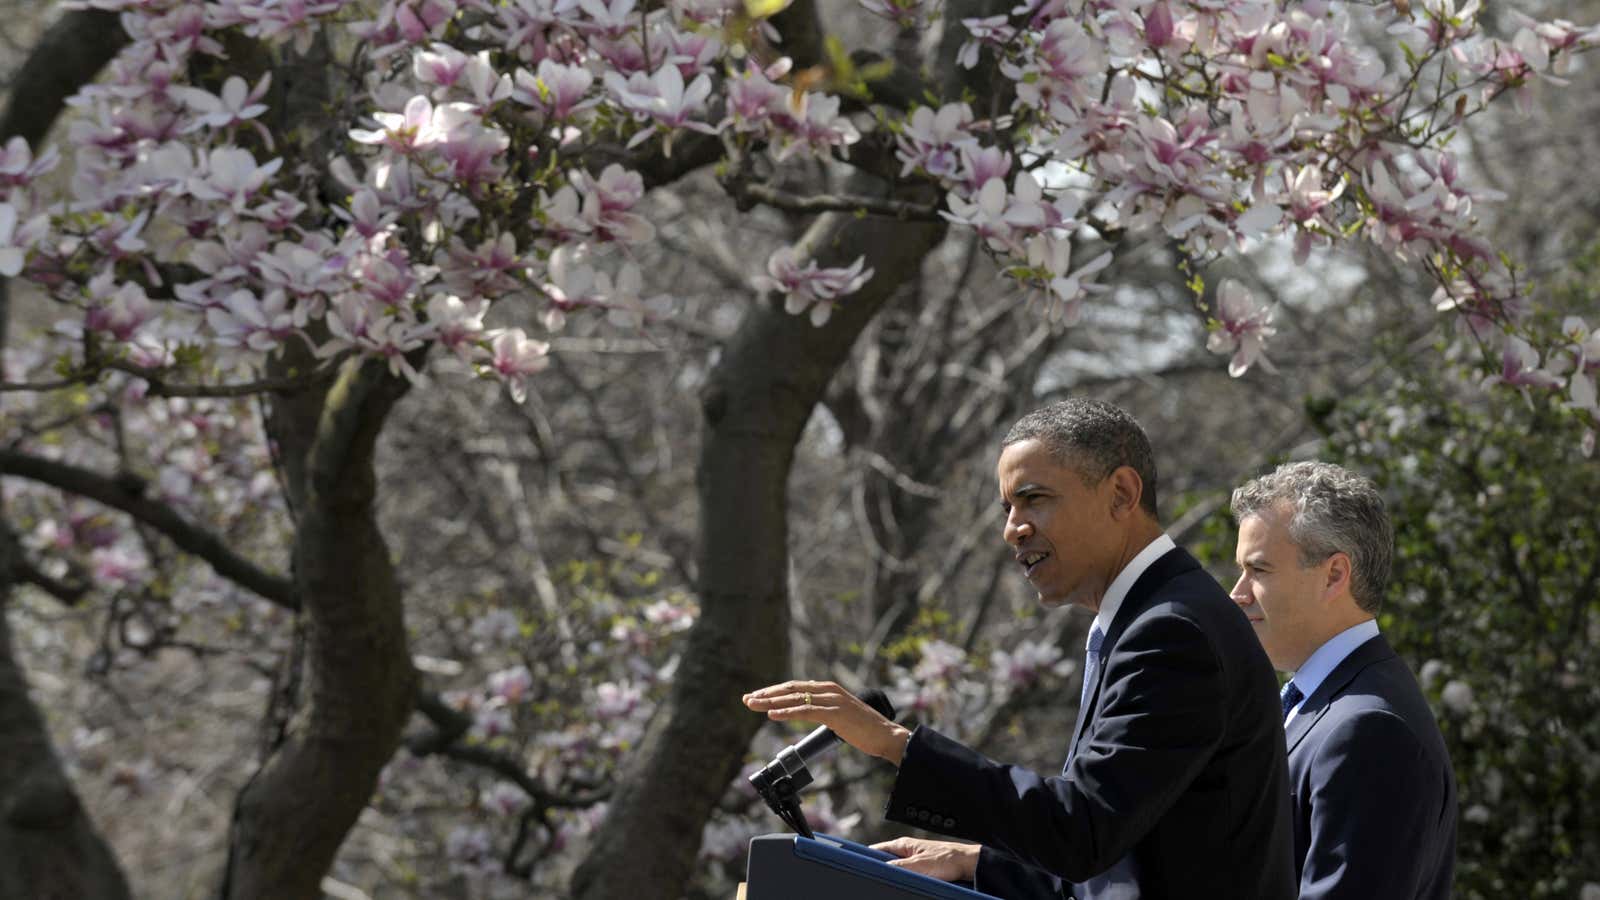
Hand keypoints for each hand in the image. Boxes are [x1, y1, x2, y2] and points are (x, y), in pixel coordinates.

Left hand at [742, 680, 911, 764]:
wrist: (886, 735)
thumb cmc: (866, 729)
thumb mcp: (841, 714)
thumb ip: (825, 709)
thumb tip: (810, 710)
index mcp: (828, 689)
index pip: (795, 687)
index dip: (774, 692)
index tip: (757, 697)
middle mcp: (828, 690)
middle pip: (790, 689)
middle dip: (766, 694)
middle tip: (747, 699)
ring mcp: (831, 700)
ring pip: (794, 699)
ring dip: (770, 702)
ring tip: (752, 705)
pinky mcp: (834, 713)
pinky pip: (805, 711)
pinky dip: (786, 712)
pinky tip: (772, 714)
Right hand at [871, 837, 980, 881]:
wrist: (967, 864)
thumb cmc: (948, 859)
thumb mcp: (919, 865)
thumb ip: (898, 866)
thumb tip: (882, 870)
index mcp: (903, 844)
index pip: (877, 850)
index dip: (868, 858)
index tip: (861, 866)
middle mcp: (907, 851)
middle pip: (886, 862)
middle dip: (882, 871)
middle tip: (879, 879)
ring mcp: (914, 860)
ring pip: (897, 870)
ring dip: (896, 877)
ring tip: (895, 883)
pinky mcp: (922, 870)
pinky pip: (908, 875)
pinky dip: (905, 880)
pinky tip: (907, 885)